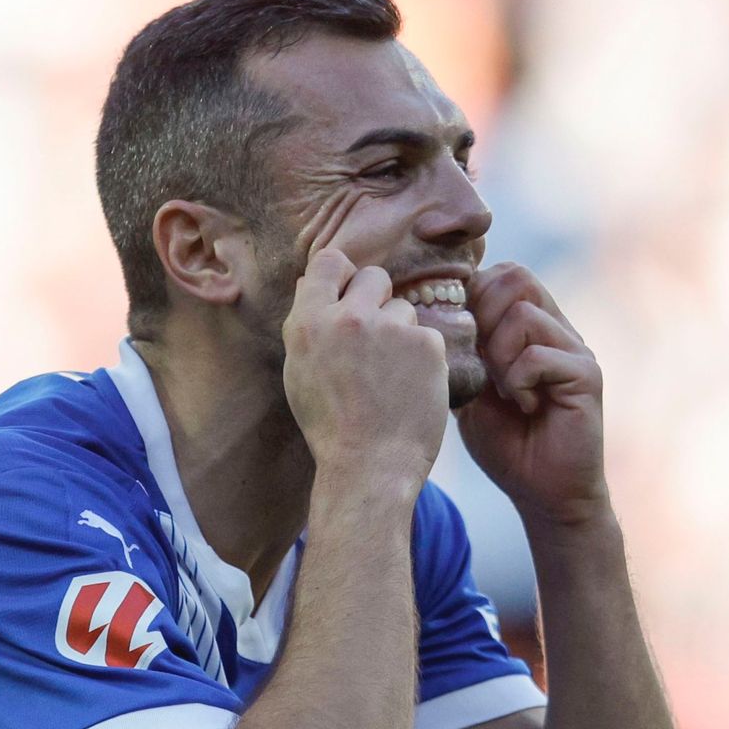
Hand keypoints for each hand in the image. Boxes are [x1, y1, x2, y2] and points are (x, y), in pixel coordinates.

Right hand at [283, 249, 448, 482]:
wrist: (370, 466)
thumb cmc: (331, 427)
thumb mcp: (300, 372)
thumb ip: (310, 325)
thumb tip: (316, 284)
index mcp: (309, 323)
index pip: (329, 262)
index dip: (343, 276)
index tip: (350, 295)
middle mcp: (348, 317)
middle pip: (374, 276)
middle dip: (378, 300)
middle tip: (377, 340)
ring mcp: (390, 328)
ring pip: (404, 309)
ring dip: (402, 334)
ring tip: (391, 377)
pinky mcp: (426, 343)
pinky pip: (428, 336)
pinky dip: (424, 359)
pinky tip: (411, 388)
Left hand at [456, 263, 608, 528]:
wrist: (544, 492)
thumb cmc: (507, 443)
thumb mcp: (470, 391)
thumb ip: (461, 353)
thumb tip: (425, 315)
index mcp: (531, 327)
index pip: (501, 275)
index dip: (472, 297)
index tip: (461, 340)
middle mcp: (557, 328)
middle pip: (516, 277)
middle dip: (483, 316)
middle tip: (482, 363)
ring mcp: (575, 349)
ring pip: (522, 315)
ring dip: (499, 355)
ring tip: (503, 391)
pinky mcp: (587, 375)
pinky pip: (539, 355)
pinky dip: (519, 381)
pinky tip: (524, 406)